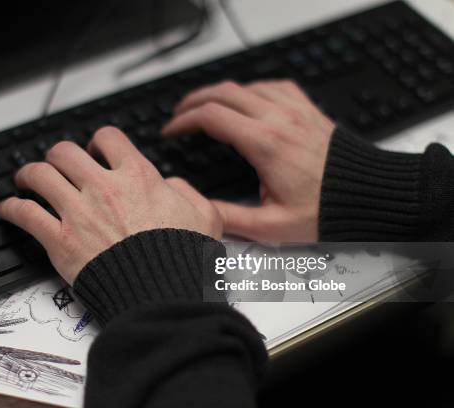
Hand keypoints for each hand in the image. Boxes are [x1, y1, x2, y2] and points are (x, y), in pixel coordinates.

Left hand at [0, 127, 221, 283]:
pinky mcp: (59, 240)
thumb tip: (170, 184)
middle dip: (58, 155)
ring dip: (29, 174)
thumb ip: (187, 191)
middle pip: (65, 152)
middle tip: (57, 164)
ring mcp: (78, 212)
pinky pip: (24, 213)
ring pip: (39, 175)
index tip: (95, 151)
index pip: (107, 138)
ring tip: (26, 179)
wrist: (161, 295)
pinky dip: (11, 208)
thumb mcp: (205, 216)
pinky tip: (8, 208)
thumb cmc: (183, 259)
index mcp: (137, 176)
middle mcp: (103, 188)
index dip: (98, 141)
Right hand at [162, 79, 334, 242]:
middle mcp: (279, 119)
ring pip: (247, 86)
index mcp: (265, 144)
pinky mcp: (308, 110)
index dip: (183, 121)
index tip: (171, 131)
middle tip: (179, 114)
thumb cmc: (327, 210)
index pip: (211, 117)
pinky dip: (251, 89)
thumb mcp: (272, 226)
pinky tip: (247, 98)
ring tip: (205, 105)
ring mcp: (295, 110)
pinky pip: (274, 86)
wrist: (370, 194)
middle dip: (194, 101)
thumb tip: (199, 211)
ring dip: (220, 93)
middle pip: (224, 93)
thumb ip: (230, 218)